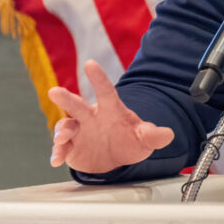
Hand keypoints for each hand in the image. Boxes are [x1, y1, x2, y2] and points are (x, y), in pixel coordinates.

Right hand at [48, 59, 174, 173]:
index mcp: (110, 109)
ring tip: (62, 137)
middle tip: (54, 91)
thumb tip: (169, 134)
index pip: (105, 91)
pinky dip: (58, 153)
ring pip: (66, 126)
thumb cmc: (130, 140)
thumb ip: (154, 135)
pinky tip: (56, 160)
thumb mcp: (144, 139)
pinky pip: (62, 148)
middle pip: (77, 105)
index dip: (98, 78)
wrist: (117, 158)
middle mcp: (91, 117)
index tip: (90, 64)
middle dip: (66, 98)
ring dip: (62, 131)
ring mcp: (79, 131)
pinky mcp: (71, 147)